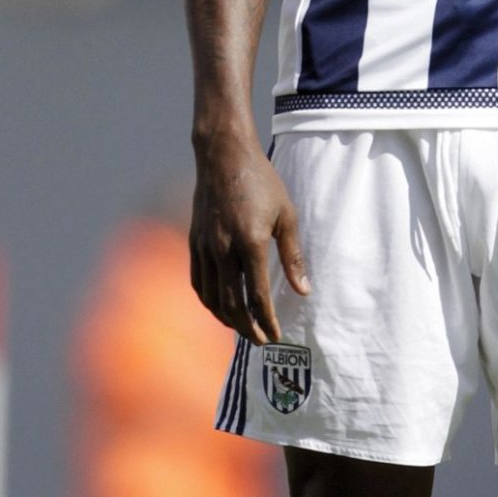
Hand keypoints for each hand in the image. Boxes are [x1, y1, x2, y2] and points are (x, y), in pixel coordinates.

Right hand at [190, 140, 309, 344]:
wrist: (224, 155)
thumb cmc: (261, 181)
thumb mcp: (287, 214)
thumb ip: (293, 255)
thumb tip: (303, 291)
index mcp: (251, 242)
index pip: (257, 296)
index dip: (267, 321)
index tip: (276, 336)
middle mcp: (224, 249)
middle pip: (232, 304)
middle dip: (247, 328)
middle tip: (260, 340)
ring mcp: (205, 246)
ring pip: (211, 298)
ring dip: (227, 319)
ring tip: (242, 328)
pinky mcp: (193, 241)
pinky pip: (198, 282)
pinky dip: (208, 301)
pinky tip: (219, 306)